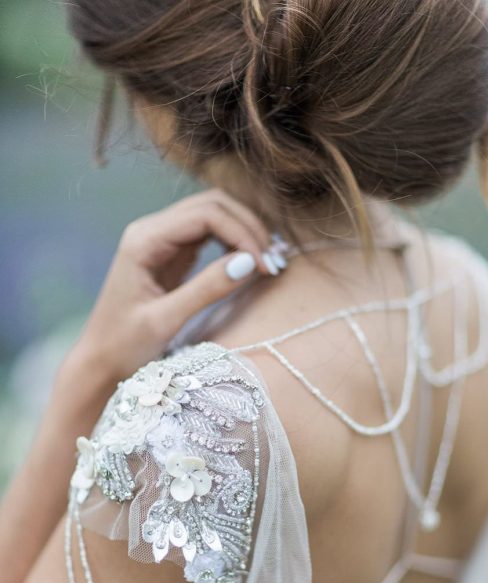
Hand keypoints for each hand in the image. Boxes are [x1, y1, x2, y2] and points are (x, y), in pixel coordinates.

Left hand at [68, 189, 282, 383]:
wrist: (101, 358)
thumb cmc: (125, 343)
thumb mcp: (167, 319)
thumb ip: (207, 288)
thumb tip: (251, 262)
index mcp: (144, 239)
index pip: (206, 215)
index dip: (242, 235)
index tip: (265, 267)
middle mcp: (152, 230)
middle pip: (213, 205)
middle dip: (248, 228)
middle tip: (272, 262)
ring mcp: (163, 239)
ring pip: (215, 214)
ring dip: (245, 233)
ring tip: (265, 262)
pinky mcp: (174, 252)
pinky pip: (211, 233)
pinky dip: (236, 243)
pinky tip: (249, 264)